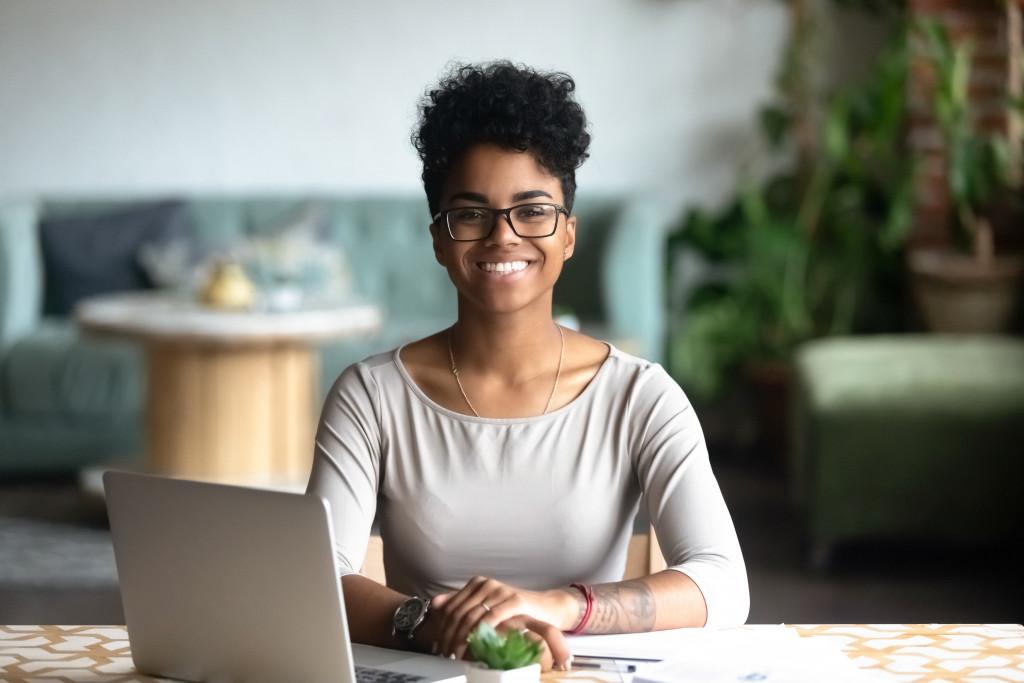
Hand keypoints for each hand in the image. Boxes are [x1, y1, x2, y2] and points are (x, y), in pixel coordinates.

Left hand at [429, 576, 575, 670]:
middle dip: (449, 637)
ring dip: (462, 638)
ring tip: (458, 655)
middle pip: (459, 612)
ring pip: (472, 616)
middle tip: (446, 655)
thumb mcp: (485, 607)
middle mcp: (486, 584)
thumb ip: (461, 604)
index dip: (442, 628)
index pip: (450, 607)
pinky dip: (482, 631)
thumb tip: (435, 603)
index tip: (438, 647)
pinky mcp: (515, 600)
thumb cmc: (515, 611)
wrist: (546, 608)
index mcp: (476, 584)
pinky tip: (476, 644)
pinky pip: (493, 616)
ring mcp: (500, 590)